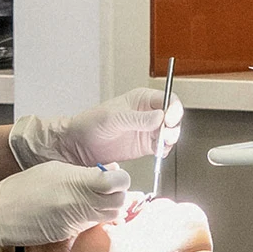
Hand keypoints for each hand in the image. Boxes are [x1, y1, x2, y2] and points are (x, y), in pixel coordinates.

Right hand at [0, 161, 129, 251]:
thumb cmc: (24, 186)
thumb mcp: (55, 170)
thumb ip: (84, 173)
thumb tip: (110, 173)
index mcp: (74, 183)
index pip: (115, 184)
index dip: (121, 179)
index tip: (116, 176)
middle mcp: (77, 205)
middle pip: (118, 204)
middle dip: (119, 195)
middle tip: (110, 188)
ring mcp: (74, 223)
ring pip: (108, 218)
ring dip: (109, 208)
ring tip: (95, 198)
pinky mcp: (68, 236)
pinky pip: (91, 226)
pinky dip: (93, 217)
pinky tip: (80, 209)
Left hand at [9, 87, 183, 167]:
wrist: (78, 145)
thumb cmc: (90, 124)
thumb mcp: (114, 118)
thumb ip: (138, 119)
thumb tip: (160, 117)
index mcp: (141, 99)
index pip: (167, 99)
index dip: (173, 108)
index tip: (169, 119)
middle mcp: (147, 113)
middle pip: (173, 116)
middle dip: (173, 126)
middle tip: (165, 135)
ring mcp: (147, 130)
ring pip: (170, 132)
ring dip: (169, 139)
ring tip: (159, 145)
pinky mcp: (145, 146)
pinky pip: (162, 147)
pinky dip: (163, 150)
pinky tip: (157, 152)